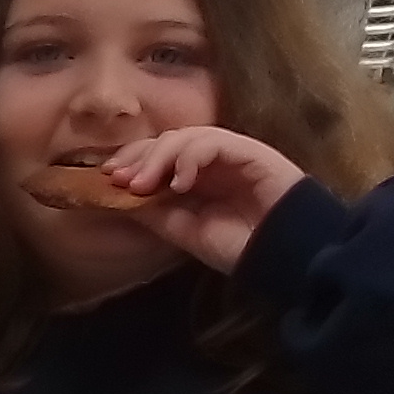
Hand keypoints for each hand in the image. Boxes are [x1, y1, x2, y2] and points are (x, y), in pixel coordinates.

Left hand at [101, 126, 304, 270]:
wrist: (286, 257)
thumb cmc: (239, 246)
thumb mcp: (183, 230)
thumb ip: (152, 210)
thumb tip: (114, 195)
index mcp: (197, 176)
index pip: (157, 155)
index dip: (130, 161)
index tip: (107, 177)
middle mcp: (213, 161)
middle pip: (167, 140)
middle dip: (137, 156)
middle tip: (118, 178)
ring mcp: (233, 154)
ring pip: (187, 137)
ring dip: (158, 157)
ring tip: (143, 184)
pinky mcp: (252, 152)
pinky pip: (214, 142)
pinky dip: (190, 157)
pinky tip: (180, 183)